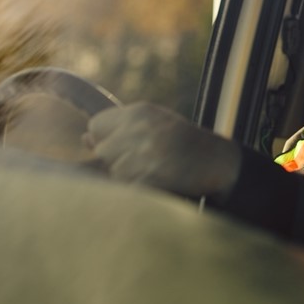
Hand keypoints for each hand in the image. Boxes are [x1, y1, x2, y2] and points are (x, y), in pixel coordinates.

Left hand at [84, 102, 240, 200]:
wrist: (218, 163)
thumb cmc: (184, 145)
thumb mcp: (155, 125)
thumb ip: (121, 130)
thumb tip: (84, 139)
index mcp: (139, 112)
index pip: (96, 125)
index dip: (107, 139)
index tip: (127, 147)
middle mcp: (137, 129)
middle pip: (103, 152)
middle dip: (118, 161)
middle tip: (148, 162)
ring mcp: (141, 154)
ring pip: (114, 173)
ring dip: (130, 178)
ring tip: (157, 172)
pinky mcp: (146, 178)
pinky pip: (127, 189)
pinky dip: (139, 191)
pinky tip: (160, 183)